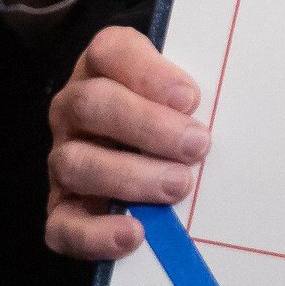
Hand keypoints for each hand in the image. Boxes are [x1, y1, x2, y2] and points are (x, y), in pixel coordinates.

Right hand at [47, 26, 209, 259]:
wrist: (144, 157)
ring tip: (178, 186)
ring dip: (130, 176)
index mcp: (103, 68)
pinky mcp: (61, 208)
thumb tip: (223, 114)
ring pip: (75, 162)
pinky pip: (61, 225)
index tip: (190, 98)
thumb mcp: (183, 96)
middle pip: (91, 104)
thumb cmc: (174, 118)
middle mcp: (74, 109)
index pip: (110, 51)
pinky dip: (95, 233)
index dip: (147, 73)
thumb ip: (192, 97)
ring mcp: (64, 158)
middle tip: (197, 146)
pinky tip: (133, 234)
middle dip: (147, 126)